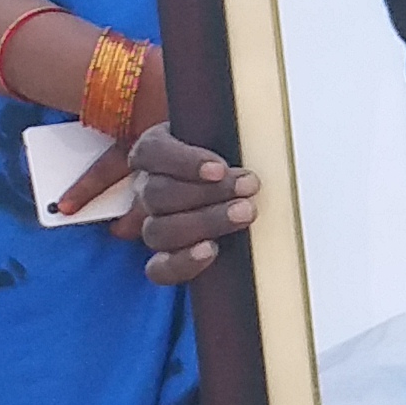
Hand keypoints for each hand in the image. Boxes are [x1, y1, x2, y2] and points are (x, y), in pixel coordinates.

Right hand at [118, 123, 254, 280]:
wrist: (244, 188)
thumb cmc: (235, 154)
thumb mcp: (230, 136)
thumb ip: (232, 135)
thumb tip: (257, 140)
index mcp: (156, 151)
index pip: (152, 152)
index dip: (183, 162)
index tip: (219, 168)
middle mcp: (148, 187)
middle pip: (157, 194)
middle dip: (207, 193)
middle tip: (249, 187)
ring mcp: (153, 224)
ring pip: (157, 230)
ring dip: (204, 222)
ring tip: (245, 213)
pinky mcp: (164, 256)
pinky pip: (159, 269)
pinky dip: (182, 262)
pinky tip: (211, 250)